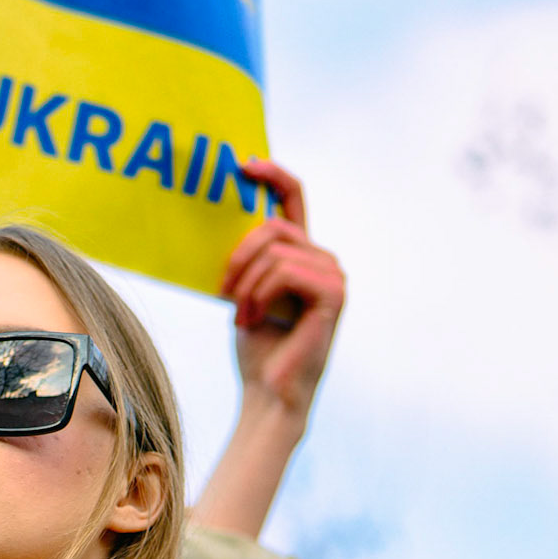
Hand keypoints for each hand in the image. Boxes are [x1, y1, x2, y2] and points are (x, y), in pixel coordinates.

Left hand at [221, 162, 345, 419]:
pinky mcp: (333, 293)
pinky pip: (284, 272)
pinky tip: (254, 320)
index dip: (273, 174)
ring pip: (274, 251)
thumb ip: (248, 257)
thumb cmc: (257, 349)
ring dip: (245, 285)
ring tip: (241, 316)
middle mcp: (324, 258)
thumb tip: (228, 219)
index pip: (294, 198)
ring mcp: (333, 274)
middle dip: (238, 257)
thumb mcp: (245, 291)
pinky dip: (259, 295)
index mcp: (304, 254)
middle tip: (224, 292)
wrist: (269, 395)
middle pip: (273, 226)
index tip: (245, 163)